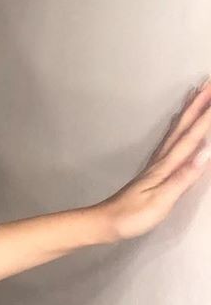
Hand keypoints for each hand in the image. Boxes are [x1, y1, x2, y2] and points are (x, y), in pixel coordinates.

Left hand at [95, 81, 210, 240]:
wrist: (104, 222)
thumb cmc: (132, 216)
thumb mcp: (161, 201)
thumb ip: (183, 177)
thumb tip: (206, 153)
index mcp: (167, 166)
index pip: (192, 137)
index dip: (207, 117)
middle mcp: (162, 160)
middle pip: (183, 127)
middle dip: (199, 104)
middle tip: (210, 82)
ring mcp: (157, 164)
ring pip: (176, 130)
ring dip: (188, 111)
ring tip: (197, 92)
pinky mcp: (154, 170)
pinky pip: (170, 140)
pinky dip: (177, 126)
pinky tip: (177, 122)